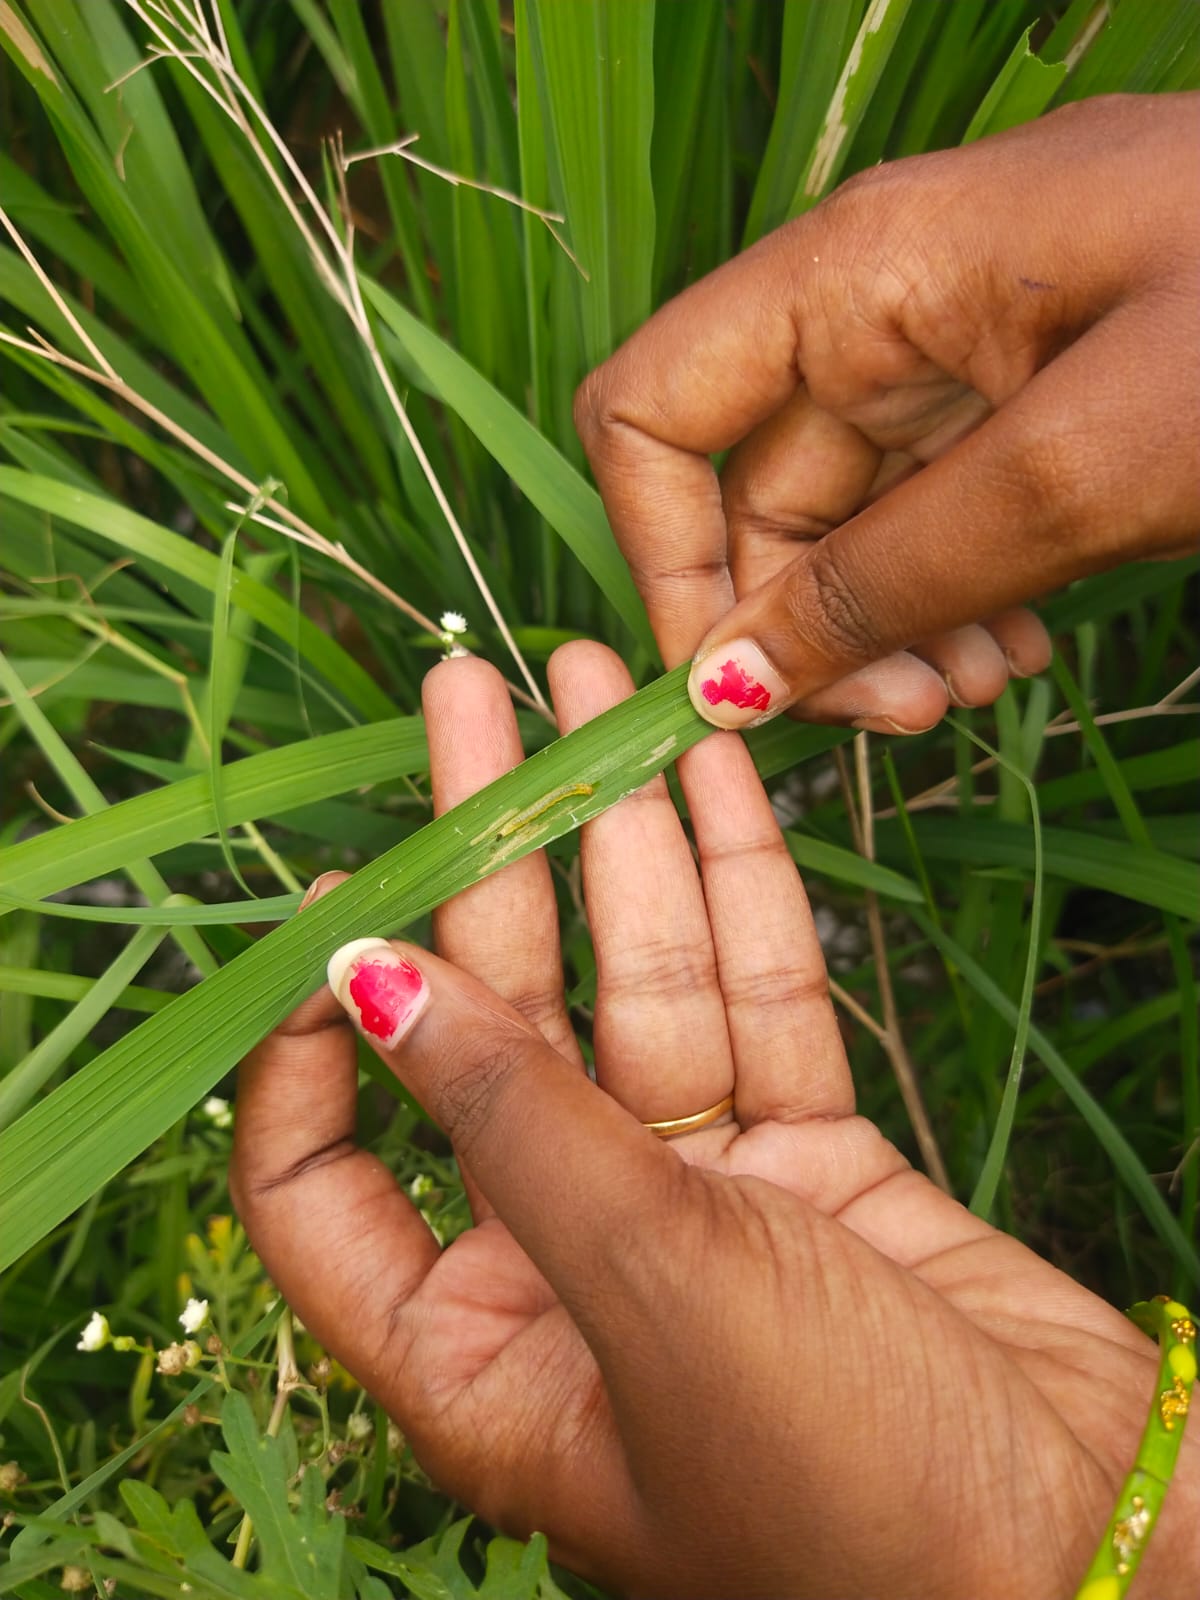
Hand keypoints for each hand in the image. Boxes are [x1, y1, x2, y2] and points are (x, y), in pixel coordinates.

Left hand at [232, 644, 1197, 1598]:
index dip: (308, 1047)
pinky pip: (756, 1005)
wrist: (1097, 1553)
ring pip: (639, 994)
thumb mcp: (652, 1288)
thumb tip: (362, 977)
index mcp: (476, 1354)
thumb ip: (511, 1121)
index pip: (322, 1187)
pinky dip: (739, 895)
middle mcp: (567, 1268)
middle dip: (487, 856)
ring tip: (597, 684)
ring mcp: (696, 1206)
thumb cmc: (850, 1486)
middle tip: (472, 697)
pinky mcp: (808, 1163)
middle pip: (499, 1029)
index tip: (333, 903)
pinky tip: (707, 776)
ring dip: (623, 840)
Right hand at [574, 93, 1199, 733]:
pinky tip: (1018, 650)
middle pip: (750, 491)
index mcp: (862, 272)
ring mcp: (962, 352)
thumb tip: (726, 683)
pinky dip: (953, 601)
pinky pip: (935, 519)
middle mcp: (886, 305)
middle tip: (904, 720)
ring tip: (979, 688)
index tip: (734, 689)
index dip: (664, 556)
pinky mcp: (1030, 399)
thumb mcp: (1084, 469)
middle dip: (806, 626)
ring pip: (846, 524)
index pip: (653, 411)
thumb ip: (890, 577)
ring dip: (885, 630)